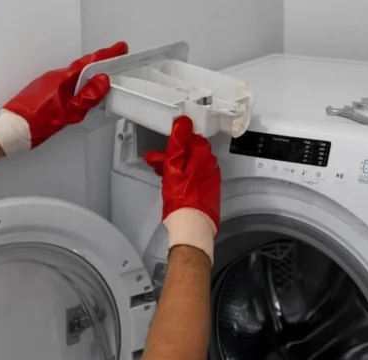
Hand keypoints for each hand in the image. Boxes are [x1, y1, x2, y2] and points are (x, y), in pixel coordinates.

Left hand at [0, 42, 127, 153]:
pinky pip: (65, 83)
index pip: (89, 64)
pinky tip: (79, 94)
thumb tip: (102, 83)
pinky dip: (76, 85)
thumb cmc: (34, 123)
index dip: (106, 56)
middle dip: (100, 64)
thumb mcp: (68, 113)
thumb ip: (86, 98)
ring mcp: (48, 84)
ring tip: (101, 80)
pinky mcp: (44, 91)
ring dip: (88, 76)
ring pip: (73, 77)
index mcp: (62, 80)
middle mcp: (55, 78)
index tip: (118, 49)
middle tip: (114, 61)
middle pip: (82, 68)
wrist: (12, 129)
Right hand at [144, 116, 221, 263]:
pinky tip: (173, 184)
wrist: (192, 226)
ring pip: (191, 166)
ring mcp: (210, 180)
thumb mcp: (174, 166)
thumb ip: (178, 143)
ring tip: (161, 173)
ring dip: (176, 167)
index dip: (175, 142)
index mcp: (204, 157)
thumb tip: (183, 124)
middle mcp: (210, 167)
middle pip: (190, 154)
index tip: (164, 146)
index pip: (191, 139)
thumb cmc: (183, 200)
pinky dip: (183, 178)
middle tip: (157, 161)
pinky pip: (195, 178)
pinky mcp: (208, 192)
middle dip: (172, 156)